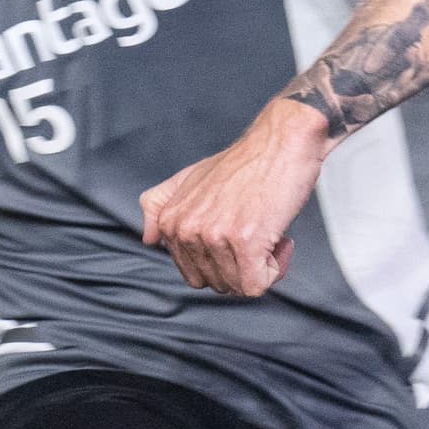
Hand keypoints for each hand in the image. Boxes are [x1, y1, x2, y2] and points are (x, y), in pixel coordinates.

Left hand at [138, 100, 331, 298]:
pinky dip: (275, 269)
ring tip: (268, 230)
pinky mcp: (244, 242)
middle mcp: (186, 231)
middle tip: (258, 233)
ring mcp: (213, 237)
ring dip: (264, 265)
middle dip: (244, 267)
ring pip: (239, 286)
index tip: (241, 234)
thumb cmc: (244, 161)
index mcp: (171, 221)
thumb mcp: (190, 177)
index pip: (194, 275)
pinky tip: (279, 240)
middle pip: (218, 284)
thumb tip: (148, 240)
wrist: (280, 142)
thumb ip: (160, 205)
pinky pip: (257, 285)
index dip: (225, 262)